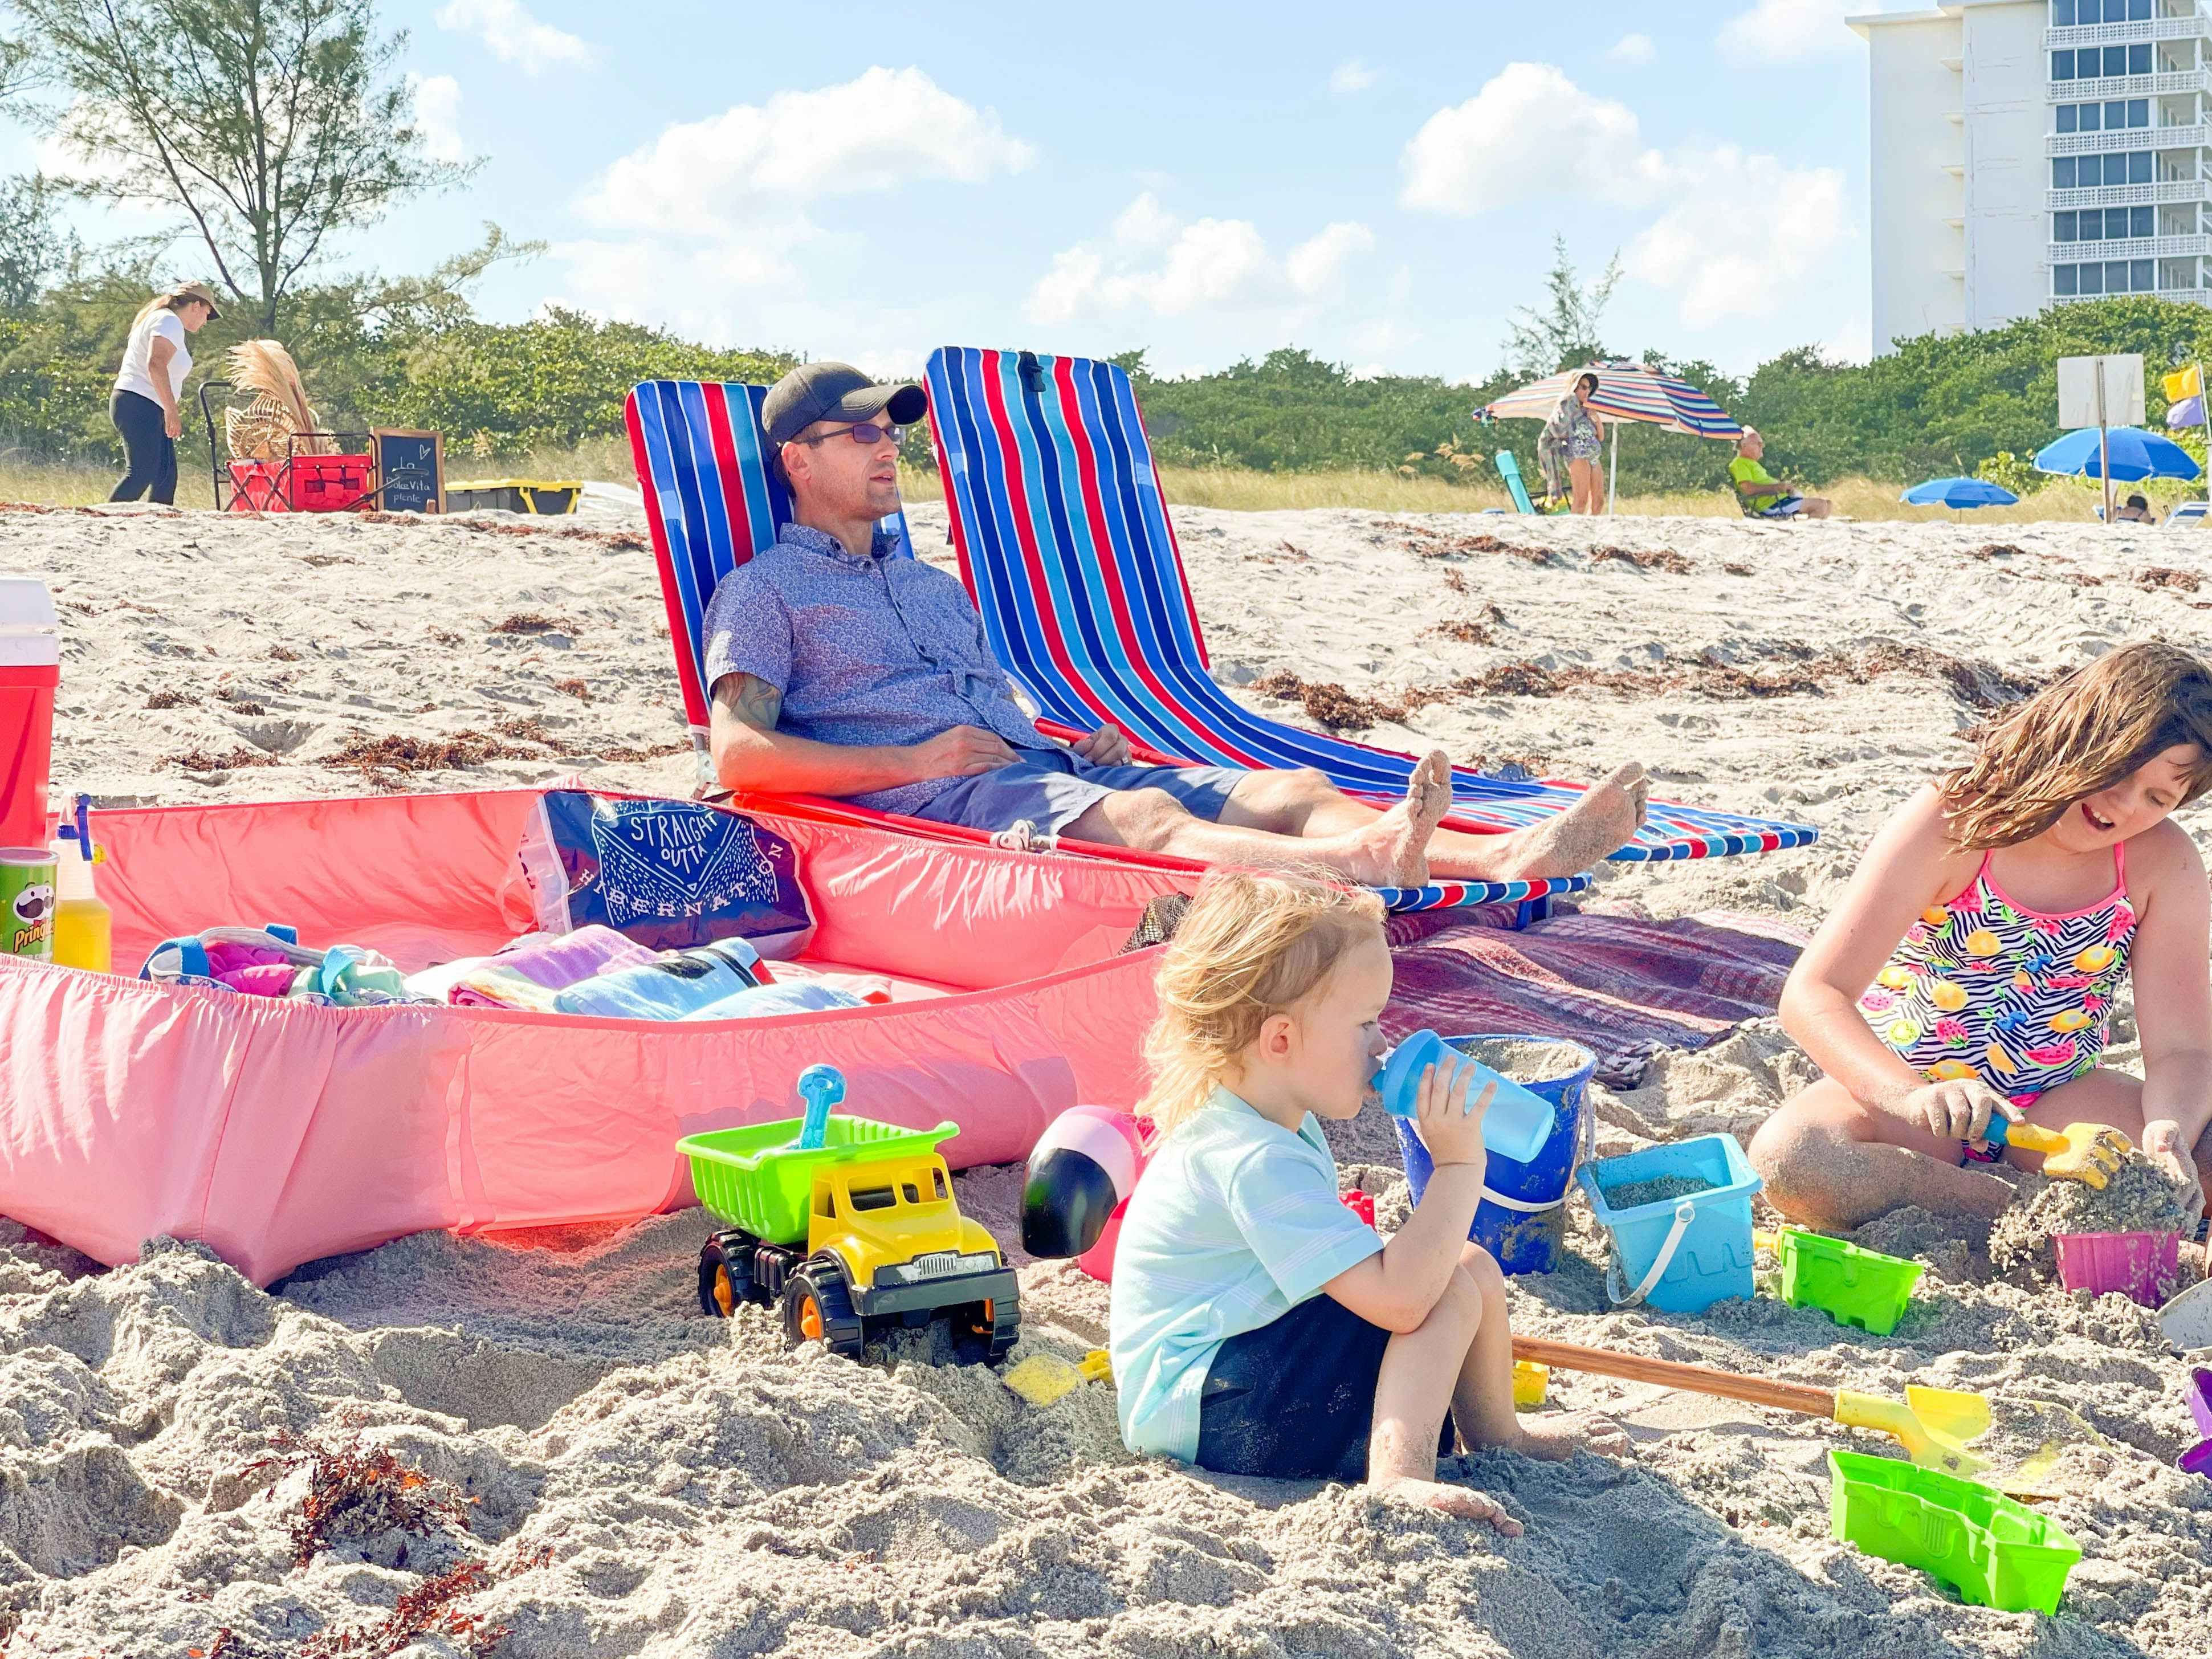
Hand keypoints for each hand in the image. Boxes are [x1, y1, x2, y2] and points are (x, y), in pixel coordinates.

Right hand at [163, 408, 181, 439]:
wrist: (171, 407)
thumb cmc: (173, 413)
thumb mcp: (175, 418)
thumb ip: (176, 422)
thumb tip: (176, 424)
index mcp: (178, 422)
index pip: (179, 429)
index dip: (178, 433)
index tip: (176, 436)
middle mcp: (176, 422)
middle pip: (176, 430)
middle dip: (174, 434)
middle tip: (171, 437)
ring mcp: (172, 421)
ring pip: (172, 429)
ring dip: (170, 433)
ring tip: (168, 436)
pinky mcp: (168, 420)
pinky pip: (168, 426)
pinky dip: (167, 430)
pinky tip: (166, 433)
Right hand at [909, 725, 1019, 781]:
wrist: (914, 763)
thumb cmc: (932, 752)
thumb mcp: (951, 737)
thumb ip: (969, 739)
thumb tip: (991, 747)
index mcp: (964, 729)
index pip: (992, 736)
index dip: (1007, 746)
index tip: (1014, 754)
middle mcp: (965, 739)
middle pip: (996, 746)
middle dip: (1011, 755)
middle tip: (1022, 763)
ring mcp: (963, 754)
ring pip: (993, 757)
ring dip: (1008, 764)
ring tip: (1016, 770)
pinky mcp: (960, 768)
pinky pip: (985, 767)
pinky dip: (997, 770)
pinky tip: (1004, 774)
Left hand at [1071, 723, 1130, 766]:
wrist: (1093, 759)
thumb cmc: (1088, 750)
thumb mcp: (1082, 746)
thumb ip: (1081, 745)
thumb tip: (1088, 745)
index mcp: (1111, 730)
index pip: (1109, 736)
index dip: (1098, 749)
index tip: (1087, 758)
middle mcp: (1122, 740)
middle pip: (1118, 750)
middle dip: (1103, 759)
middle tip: (1093, 764)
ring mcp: (1127, 752)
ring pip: (1122, 761)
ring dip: (1108, 767)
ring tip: (1098, 769)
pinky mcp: (1128, 764)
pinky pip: (1123, 769)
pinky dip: (1113, 772)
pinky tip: (1105, 772)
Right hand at [1413, 1058, 1493, 1178]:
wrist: (1456, 1173)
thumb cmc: (1445, 1155)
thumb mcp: (1430, 1135)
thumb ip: (1433, 1119)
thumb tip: (1439, 1102)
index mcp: (1425, 1121)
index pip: (1422, 1094)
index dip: (1426, 1077)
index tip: (1431, 1065)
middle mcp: (1437, 1119)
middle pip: (1440, 1088)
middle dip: (1446, 1070)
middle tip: (1452, 1058)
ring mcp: (1453, 1123)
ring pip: (1458, 1093)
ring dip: (1464, 1076)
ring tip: (1471, 1065)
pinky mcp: (1470, 1128)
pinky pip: (1479, 1107)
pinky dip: (1486, 1094)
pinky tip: (1492, 1083)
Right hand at [1895, 1078, 2014, 1145]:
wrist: (1915, 1103)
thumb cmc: (1947, 1114)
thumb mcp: (1966, 1124)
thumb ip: (1978, 1134)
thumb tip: (1983, 1147)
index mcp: (1979, 1091)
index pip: (1998, 1101)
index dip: (2010, 1112)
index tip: (2019, 1123)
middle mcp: (1965, 1087)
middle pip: (1981, 1104)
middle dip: (1980, 1125)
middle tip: (1974, 1138)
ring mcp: (1947, 1090)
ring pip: (1960, 1115)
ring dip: (1957, 1132)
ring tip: (1952, 1132)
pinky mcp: (1931, 1098)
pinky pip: (1941, 1123)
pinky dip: (1941, 1132)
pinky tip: (1937, 1128)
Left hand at [2143, 1119, 2207, 1228]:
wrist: (2165, 1134)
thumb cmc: (2164, 1132)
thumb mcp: (2164, 1128)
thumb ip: (2165, 1136)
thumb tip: (2161, 1148)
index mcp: (2186, 1165)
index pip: (2187, 1183)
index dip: (2180, 1196)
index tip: (2172, 1208)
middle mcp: (2190, 1177)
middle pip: (2193, 1199)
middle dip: (2185, 1214)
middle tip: (2174, 1228)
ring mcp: (2187, 1185)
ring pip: (2193, 1206)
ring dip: (2186, 1220)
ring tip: (2176, 1234)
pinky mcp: (2179, 1190)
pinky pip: (2186, 1206)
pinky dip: (2181, 1218)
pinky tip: (2173, 1231)